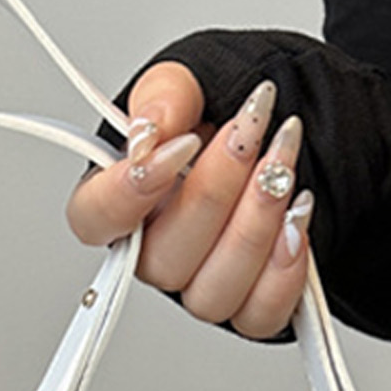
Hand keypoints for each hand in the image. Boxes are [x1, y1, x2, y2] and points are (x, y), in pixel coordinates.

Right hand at [66, 63, 313, 339]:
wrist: (297, 125)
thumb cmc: (237, 109)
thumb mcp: (195, 75)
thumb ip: (164, 95)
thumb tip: (148, 133)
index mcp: (124, 196)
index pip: (94, 219)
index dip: (128, 193)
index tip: (180, 146)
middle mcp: (157, 251)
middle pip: (162, 260)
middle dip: (216, 190)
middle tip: (249, 131)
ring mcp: (201, 284)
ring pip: (211, 293)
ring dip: (255, 225)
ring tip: (282, 163)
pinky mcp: (249, 306)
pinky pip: (259, 315)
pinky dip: (284, 268)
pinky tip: (297, 216)